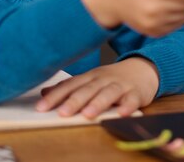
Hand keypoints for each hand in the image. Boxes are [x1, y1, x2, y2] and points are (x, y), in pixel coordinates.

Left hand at [35, 57, 158, 118]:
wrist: (142, 69)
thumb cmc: (112, 78)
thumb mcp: (90, 80)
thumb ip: (69, 86)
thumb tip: (44, 92)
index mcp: (90, 77)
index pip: (70, 85)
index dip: (55, 96)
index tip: (41, 107)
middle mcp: (104, 79)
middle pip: (88, 89)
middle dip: (75, 101)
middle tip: (62, 113)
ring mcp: (120, 86)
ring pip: (108, 93)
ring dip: (98, 103)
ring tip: (88, 114)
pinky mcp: (136, 94)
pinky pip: (132, 100)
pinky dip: (127, 106)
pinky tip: (121, 113)